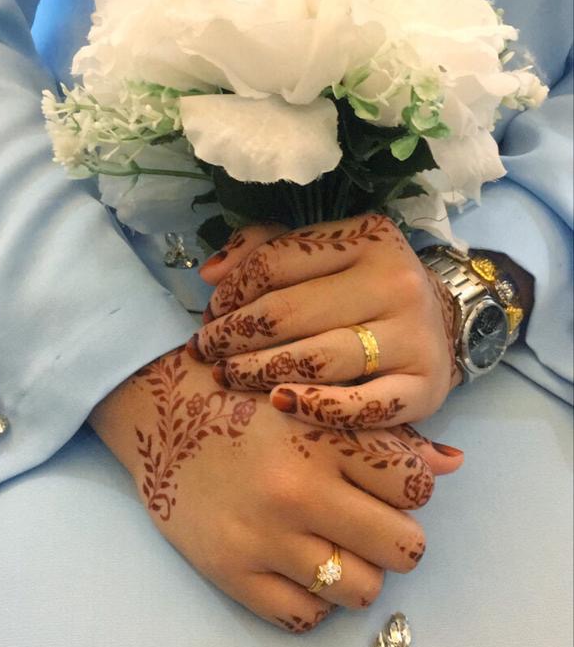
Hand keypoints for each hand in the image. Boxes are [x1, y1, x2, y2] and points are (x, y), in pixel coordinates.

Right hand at [88, 345, 462, 631]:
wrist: (155, 409)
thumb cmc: (242, 398)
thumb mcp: (313, 398)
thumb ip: (383, 431)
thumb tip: (452, 465)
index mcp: (324, 438)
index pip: (416, 487)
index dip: (411, 489)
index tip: (385, 485)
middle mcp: (298, 491)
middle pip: (404, 549)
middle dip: (395, 539)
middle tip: (367, 524)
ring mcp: (263, 538)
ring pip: (361, 590)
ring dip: (358, 573)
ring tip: (333, 547)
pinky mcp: (230, 573)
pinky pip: (304, 617)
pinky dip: (312, 599)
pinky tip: (298, 568)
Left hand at [191, 214, 460, 429]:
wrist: (440, 323)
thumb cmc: (363, 287)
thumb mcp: (324, 254)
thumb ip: (264, 249)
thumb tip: (209, 274)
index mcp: (368, 238)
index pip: (276, 262)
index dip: (232, 291)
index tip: (211, 312)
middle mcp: (396, 281)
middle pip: (290, 312)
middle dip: (234, 335)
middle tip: (206, 350)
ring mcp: (414, 335)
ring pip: (318, 358)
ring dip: (259, 371)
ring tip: (228, 376)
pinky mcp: (425, 386)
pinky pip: (363, 406)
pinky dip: (318, 408)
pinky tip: (281, 403)